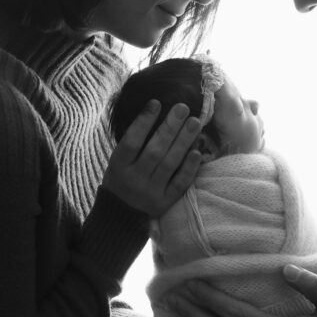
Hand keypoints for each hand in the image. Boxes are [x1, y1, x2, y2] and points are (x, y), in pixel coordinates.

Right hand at [102, 101, 200, 217]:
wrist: (121, 213)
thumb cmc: (122, 177)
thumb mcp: (118, 160)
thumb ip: (133, 141)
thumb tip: (155, 110)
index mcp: (119, 166)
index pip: (131, 141)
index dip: (143, 121)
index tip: (156, 102)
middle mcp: (134, 179)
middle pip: (154, 151)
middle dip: (170, 127)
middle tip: (183, 108)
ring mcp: (150, 192)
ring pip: (169, 164)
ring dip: (183, 141)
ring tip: (194, 122)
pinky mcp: (165, 202)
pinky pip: (179, 183)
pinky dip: (189, 167)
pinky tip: (197, 151)